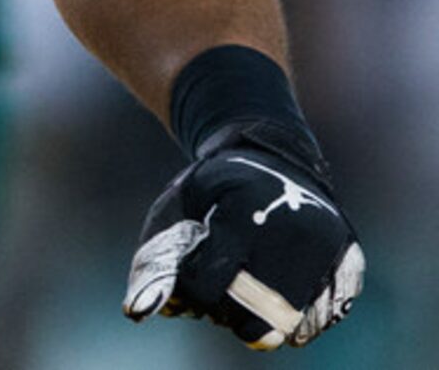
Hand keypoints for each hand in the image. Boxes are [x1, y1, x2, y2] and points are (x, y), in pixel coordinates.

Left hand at [124, 119, 365, 349]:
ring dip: (258, 319)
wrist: (277, 159)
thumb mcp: (178, 208)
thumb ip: (155, 262)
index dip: (193, 290)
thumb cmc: (216, 189)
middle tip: (220, 285)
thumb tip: (137, 313)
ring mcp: (329, 256)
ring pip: (286, 328)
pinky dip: (289, 318)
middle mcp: (295, 237)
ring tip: (246, 284)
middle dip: (226, 312)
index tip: (193, 273)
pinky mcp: (349, 272)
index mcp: (245, 216)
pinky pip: (314, 322)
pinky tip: (275, 289)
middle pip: (252, 319)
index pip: (209, 288)